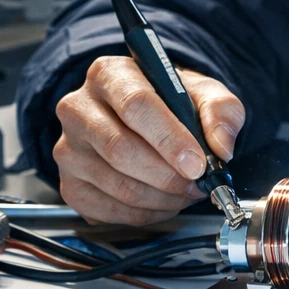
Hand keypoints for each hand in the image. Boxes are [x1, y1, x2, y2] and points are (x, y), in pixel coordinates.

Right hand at [53, 55, 244, 225]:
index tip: (197, 163)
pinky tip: (163, 201)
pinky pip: (110, 211)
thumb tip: (220, 146)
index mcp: (109, 74)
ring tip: (186, 191)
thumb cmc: (172, 103)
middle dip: (168, 175)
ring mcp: (68, 149)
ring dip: (162, 198)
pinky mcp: (69, 185)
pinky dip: (146, 214)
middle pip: (121, 149)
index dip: (169, 139)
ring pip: (117, 185)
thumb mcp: (205, 93)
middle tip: (198, 183)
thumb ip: (221, 112)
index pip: (135, 105)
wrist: (149, 119)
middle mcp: (78, 108)